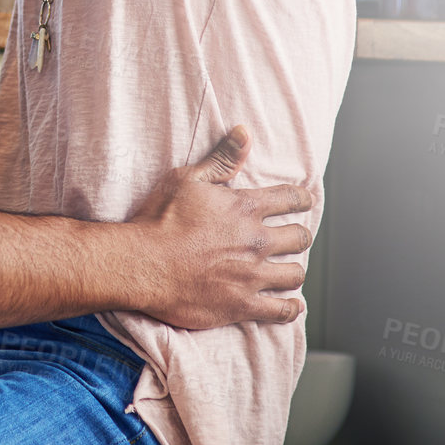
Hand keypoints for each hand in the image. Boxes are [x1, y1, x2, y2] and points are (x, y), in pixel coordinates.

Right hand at [129, 127, 313, 328]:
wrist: (141, 264)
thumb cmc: (159, 220)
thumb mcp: (187, 179)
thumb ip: (221, 158)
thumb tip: (245, 133)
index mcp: (246, 208)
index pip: (292, 199)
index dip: (302, 199)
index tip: (304, 202)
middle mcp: (256, 241)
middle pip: (299, 238)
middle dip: (298, 236)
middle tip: (292, 239)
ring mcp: (252, 276)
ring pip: (295, 274)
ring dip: (294, 271)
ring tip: (288, 272)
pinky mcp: (242, 305)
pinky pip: (281, 311)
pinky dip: (290, 308)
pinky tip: (289, 305)